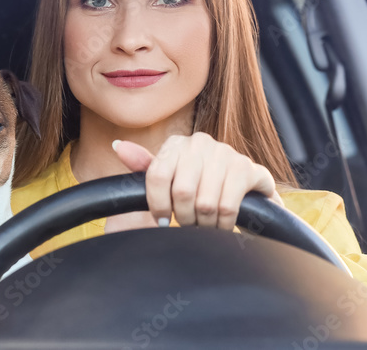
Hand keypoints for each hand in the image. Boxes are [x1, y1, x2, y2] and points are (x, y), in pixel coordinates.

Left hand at [112, 133, 282, 230]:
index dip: (158, 205)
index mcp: (177, 144)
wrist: (243, 194)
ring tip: (206, 225)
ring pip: (205, 203)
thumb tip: (118, 146)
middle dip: (184, 218)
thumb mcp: (169, 180)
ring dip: (204, 224)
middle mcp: (201, 142)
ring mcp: (226, 153)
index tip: (163, 220)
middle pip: (181, 192)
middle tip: (188, 224)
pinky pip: (228, 207)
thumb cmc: (199, 188)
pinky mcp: (248, 169)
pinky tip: (222, 225)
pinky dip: (223, 225)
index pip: (157, 175)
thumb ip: (144, 167)